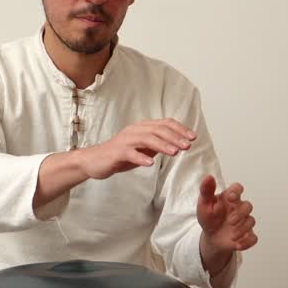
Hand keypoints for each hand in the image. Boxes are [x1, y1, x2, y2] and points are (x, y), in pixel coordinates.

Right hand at [77, 118, 196, 179]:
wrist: (94, 161)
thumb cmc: (119, 155)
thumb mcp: (141, 149)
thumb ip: (156, 145)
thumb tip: (175, 144)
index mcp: (142, 128)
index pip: (164, 124)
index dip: (179, 129)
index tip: (193, 137)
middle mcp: (134, 131)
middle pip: (158, 130)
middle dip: (175, 137)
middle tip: (188, 146)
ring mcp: (125, 141)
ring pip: (146, 139)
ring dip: (162, 145)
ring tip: (175, 153)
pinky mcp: (117, 152)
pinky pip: (130, 153)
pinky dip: (141, 157)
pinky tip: (151, 164)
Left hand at [197, 176, 256, 252]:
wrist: (211, 237)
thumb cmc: (209, 217)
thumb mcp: (204, 204)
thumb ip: (206, 190)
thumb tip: (208, 177)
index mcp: (230, 198)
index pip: (237, 188)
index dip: (236, 191)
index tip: (230, 198)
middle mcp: (239, 208)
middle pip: (248, 205)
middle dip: (240, 214)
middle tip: (230, 221)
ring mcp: (244, 221)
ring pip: (251, 221)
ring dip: (242, 229)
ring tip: (231, 235)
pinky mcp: (247, 234)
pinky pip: (253, 238)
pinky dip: (246, 242)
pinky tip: (237, 244)